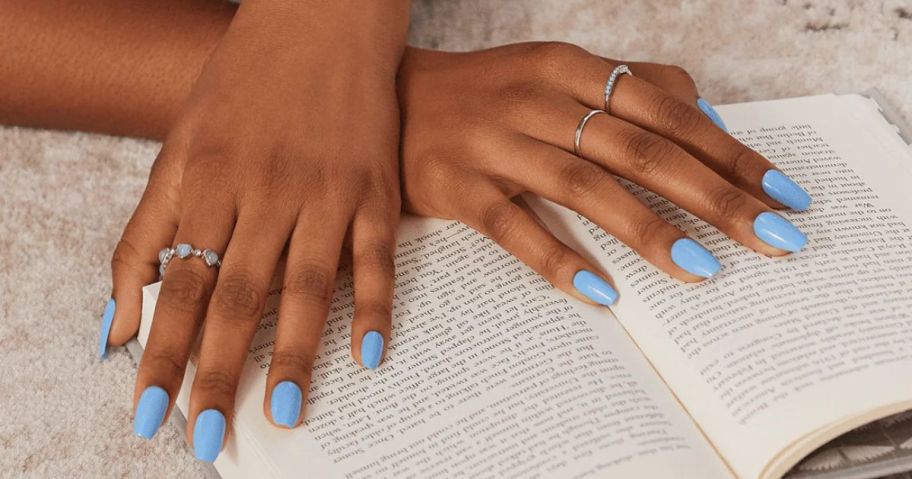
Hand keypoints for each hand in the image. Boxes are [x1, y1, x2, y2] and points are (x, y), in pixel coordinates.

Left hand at [100, 0, 408, 460]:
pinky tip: (370, 354)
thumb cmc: (242, 86)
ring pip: (307, 284)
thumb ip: (146, 233)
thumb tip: (117, 322)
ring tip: (286, 413)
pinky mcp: (375, 188)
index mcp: (209, 181)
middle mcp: (265, 191)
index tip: (151, 411)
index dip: (163, 352)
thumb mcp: (178, 149)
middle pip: (237, 296)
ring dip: (295, 353)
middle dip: (219, 371)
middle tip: (209, 435)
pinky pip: (377, 255)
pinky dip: (376, 304)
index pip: (179, 284)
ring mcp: (325, 190)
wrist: (320, 21)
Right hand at [397, 43, 810, 304]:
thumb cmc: (486, 94)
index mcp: (570, 69)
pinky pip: (514, 228)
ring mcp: (496, 144)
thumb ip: (629, 86)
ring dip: (650, 231)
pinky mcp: (458, 188)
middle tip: (772, 239)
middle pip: (641, 151)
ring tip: (706, 270)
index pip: (669, 113)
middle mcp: (538, 101)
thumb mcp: (556, 72)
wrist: (390, 102)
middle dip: (715, 198)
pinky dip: (559, 258)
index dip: (731, 155)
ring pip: (586, 188)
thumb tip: (703, 111)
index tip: (783, 194)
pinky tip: (601, 291)